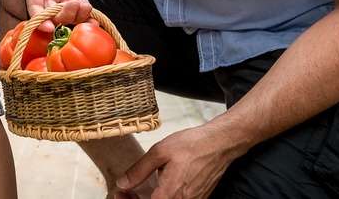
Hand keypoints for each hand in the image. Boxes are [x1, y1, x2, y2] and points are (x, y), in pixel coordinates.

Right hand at [16, 0, 90, 30]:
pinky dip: (86, 13)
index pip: (34, 6)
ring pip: (68, 14)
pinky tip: (92, 14)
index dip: (39, 19)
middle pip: (52, 16)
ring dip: (76, 16)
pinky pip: (81, 7)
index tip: (47, 26)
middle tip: (71, 5)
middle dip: (61, 18)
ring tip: (83, 6)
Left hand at [116, 123, 241, 198]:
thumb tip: (123, 183)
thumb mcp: (160, 152)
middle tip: (127, 192)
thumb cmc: (191, 145)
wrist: (218, 144)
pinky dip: (165, 198)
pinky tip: (158, 188)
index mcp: (169, 194)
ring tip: (139, 190)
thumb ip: (139, 170)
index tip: (120, 193)